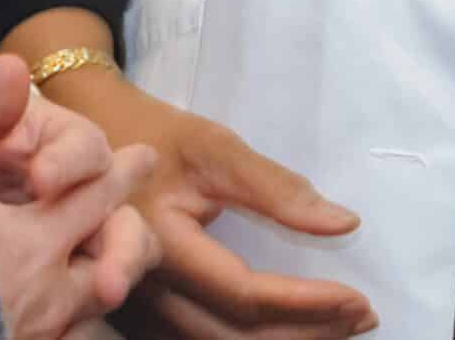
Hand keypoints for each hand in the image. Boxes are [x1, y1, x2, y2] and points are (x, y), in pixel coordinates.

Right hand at [0, 33, 161, 338]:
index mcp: (35, 241)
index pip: (93, 195)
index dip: (117, 172)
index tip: (144, 155)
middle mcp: (46, 293)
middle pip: (102, 260)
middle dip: (122, 239)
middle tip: (137, 229)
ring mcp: (30, 334)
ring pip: (83, 311)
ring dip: (92, 289)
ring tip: (98, 284)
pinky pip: (53, 339)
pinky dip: (60, 327)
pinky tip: (44, 325)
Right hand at [46, 71, 376, 338]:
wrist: (92, 146)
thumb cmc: (155, 135)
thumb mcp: (214, 146)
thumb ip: (277, 188)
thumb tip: (343, 224)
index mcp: (161, 246)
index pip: (244, 295)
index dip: (306, 302)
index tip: (358, 297)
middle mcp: (146, 290)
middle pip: (235, 338)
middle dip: (307, 333)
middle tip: (362, 315)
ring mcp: (142, 309)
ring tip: (339, 324)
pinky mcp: (147, 313)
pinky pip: (204, 339)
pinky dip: (254, 338)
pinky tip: (291, 326)